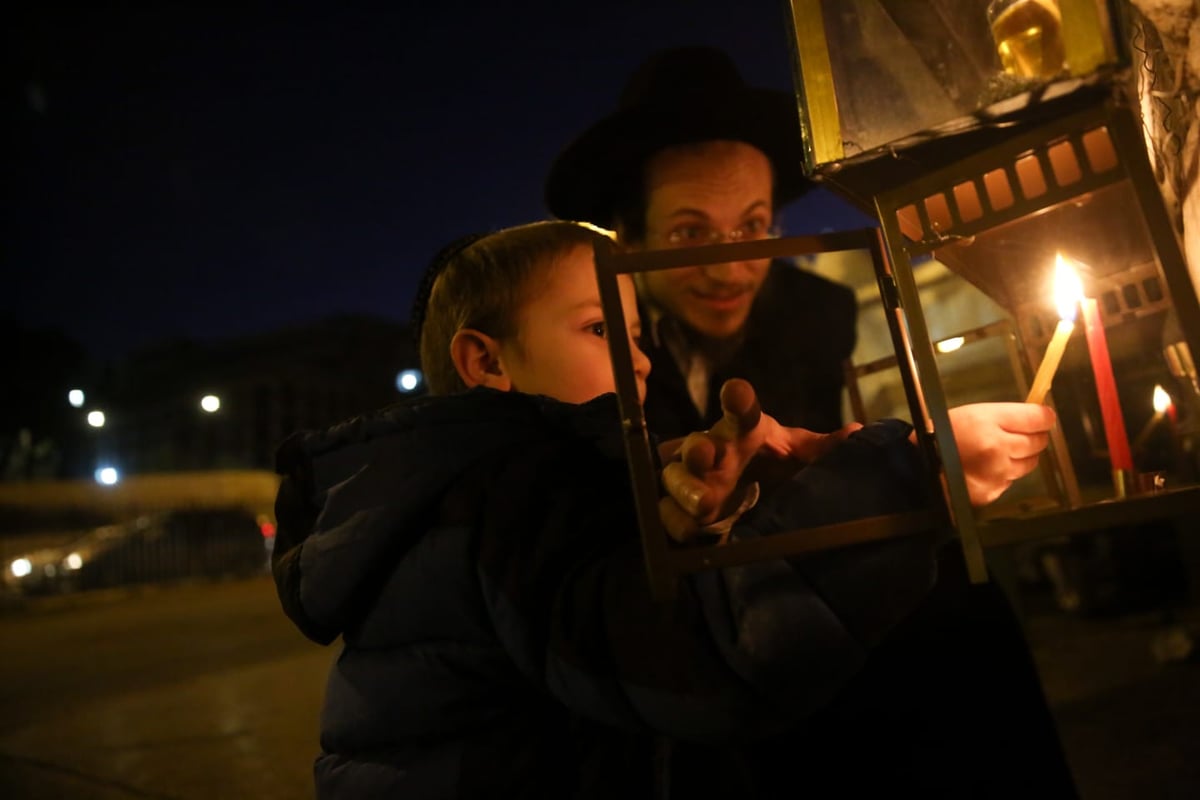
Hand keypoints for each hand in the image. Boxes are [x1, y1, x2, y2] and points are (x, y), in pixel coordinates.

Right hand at [658, 379, 858, 541]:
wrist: (754, 501)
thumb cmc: (779, 468)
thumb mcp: (805, 459)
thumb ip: (826, 449)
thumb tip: (858, 434)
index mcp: (744, 431)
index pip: (741, 411)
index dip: (737, 400)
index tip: (737, 392)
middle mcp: (714, 450)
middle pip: (698, 444)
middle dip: (699, 448)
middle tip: (708, 456)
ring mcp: (693, 480)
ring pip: (675, 477)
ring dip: (686, 487)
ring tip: (704, 503)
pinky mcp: (682, 512)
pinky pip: (669, 514)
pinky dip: (679, 520)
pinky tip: (693, 529)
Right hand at [935, 403, 1056, 505]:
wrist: (919, 463)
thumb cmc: (943, 435)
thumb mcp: (974, 412)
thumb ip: (1009, 414)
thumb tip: (1043, 417)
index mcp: (990, 423)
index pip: (1038, 419)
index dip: (1044, 417)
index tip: (1044, 417)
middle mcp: (996, 449)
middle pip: (1038, 442)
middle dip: (1033, 437)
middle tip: (1019, 433)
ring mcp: (996, 473)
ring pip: (1029, 464)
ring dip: (1020, 456)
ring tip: (998, 451)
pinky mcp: (991, 491)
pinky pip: (1011, 480)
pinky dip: (1004, 473)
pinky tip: (986, 467)